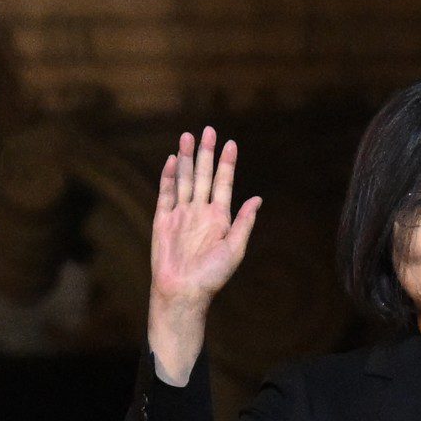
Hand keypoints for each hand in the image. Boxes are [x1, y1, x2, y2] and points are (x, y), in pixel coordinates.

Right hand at [148, 127, 260, 382]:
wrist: (183, 291)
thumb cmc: (212, 276)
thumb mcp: (235, 248)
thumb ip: (244, 222)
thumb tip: (258, 199)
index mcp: (220, 218)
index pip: (224, 183)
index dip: (227, 164)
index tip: (231, 143)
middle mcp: (200, 212)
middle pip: (202, 175)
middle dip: (205, 153)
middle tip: (208, 129)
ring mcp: (181, 214)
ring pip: (184, 179)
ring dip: (186, 158)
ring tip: (188, 136)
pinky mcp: (162, 220)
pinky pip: (166, 194)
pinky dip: (168, 177)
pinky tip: (171, 160)